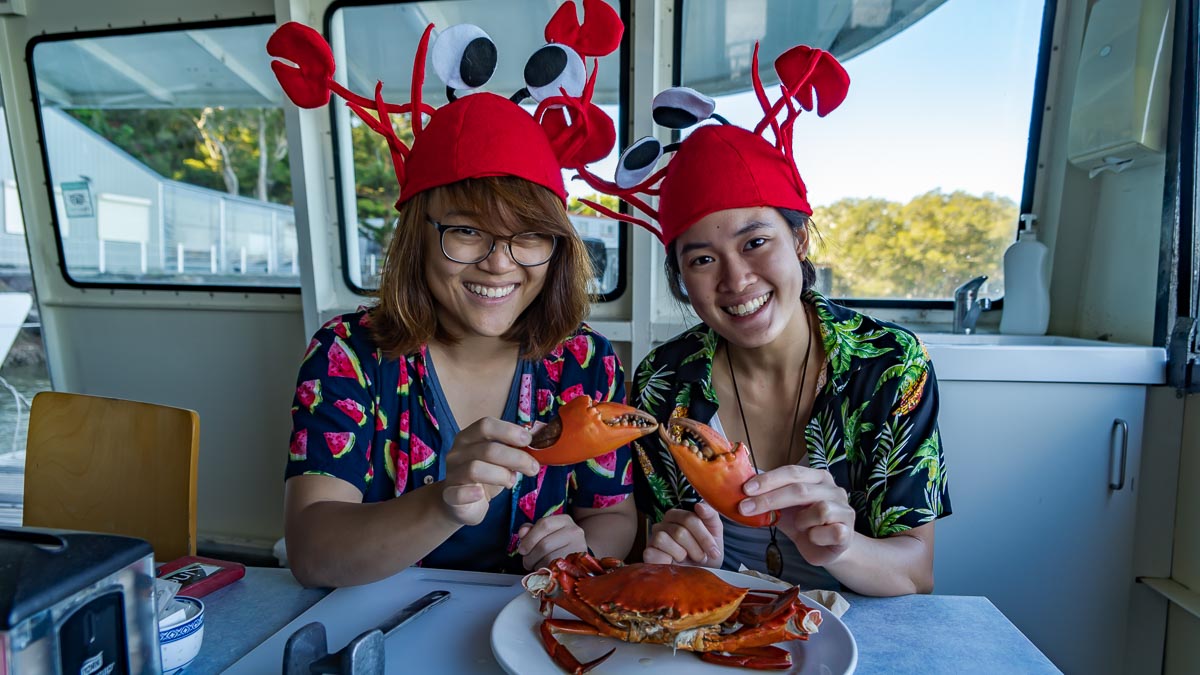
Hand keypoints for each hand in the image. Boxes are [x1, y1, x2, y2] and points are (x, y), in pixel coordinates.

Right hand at [441, 417, 540, 525]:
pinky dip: (471, 493)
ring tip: (512, 482)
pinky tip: (481, 494)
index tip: (528, 440)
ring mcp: (452, 474)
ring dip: (501, 475)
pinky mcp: (449, 496)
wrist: (461, 504)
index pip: (486, 425)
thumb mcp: (500, 460)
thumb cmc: (485, 476)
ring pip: (475, 469)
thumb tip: (538, 439)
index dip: (509, 431)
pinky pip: (458, 493)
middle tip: (533, 468)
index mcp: (469, 437)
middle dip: (516, 458)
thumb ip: (513, 449)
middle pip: (487, 449)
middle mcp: (457, 452)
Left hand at [516, 515, 587, 570]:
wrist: (578, 558)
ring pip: (549, 558)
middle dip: (530, 556)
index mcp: (564, 520)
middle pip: (544, 544)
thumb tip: (522, 533)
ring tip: (535, 566)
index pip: (544, 524)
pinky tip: (544, 571)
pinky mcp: (577, 563)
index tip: (522, 549)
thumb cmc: (557, 545)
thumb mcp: (545, 534)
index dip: (529, 538)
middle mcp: (574, 531)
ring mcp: (578, 547)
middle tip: (526, 561)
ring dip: (537, 565)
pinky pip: (555, 569)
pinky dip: (546, 572)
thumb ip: (531, 531)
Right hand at [642, 503, 723, 567]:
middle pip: (679, 532)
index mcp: (678, 515)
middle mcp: (663, 524)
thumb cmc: (707, 551)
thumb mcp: (715, 532)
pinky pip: (653, 552)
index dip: (704, 537)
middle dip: (695, 548)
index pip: (689, 519)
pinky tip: (674, 564)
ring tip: (687, 560)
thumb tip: (699, 505)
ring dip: (681, 554)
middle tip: (701, 557)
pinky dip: (667, 561)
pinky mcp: (648, 552)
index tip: (714, 551)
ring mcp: (654, 538)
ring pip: (663, 539)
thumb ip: (710, 515)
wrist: (701, 574)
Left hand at [739, 466, 854, 566]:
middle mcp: (834, 489)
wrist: (827, 548)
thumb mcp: (784, 509)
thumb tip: (740, 491)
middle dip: (770, 499)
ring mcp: (844, 509)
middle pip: (801, 489)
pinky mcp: (848, 531)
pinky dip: (817, 536)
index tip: (745, 489)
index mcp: (817, 478)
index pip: (792, 472)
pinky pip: (831, 531)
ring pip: (820, 509)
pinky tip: (813, 537)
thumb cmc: (805, 524)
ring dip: (802, 521)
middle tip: (745, 508)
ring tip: (800, 526)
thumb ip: (769, 498)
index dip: (768, 480)